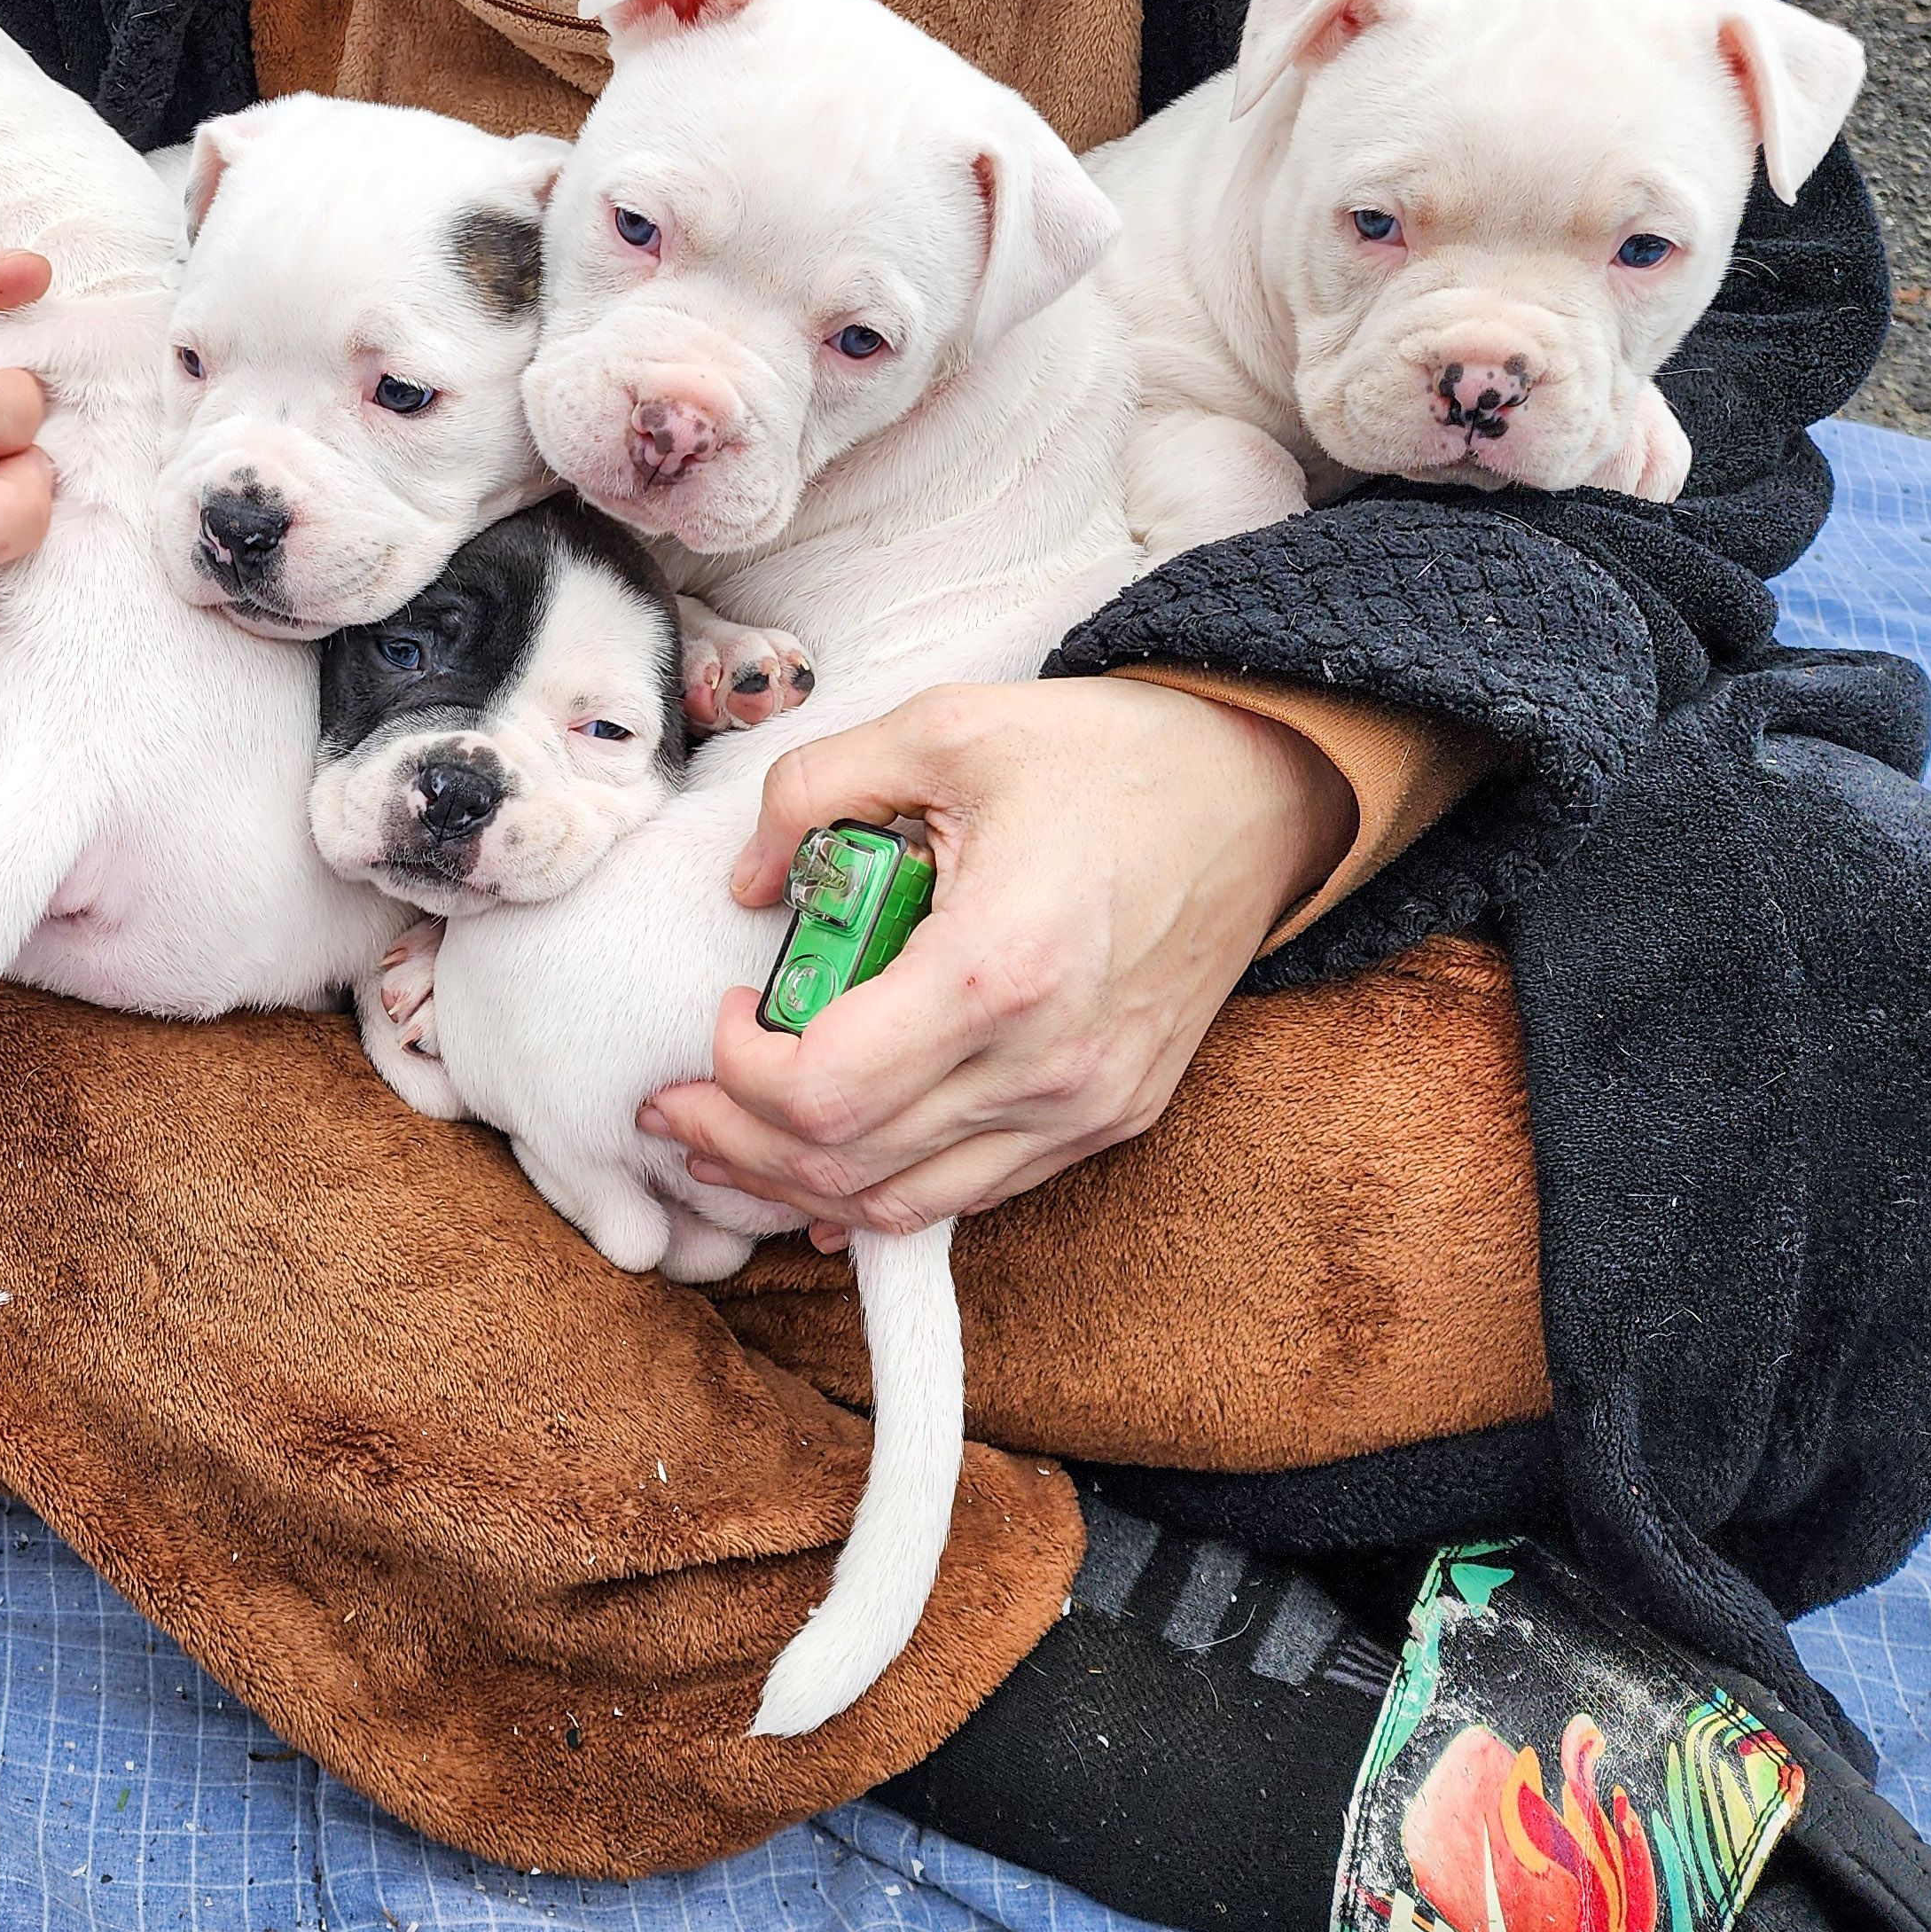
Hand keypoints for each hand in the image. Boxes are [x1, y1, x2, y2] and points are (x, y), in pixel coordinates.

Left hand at [638, 678, 1357, 1248]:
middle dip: (735, 1143)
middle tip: (669, 1105)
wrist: (1261, 796)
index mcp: (997, 969)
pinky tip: (819, 1177)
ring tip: (722, 1145)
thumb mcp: (944, 727)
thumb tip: (746, 883)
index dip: (737, 1072)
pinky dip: (880, 1196)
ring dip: (794, 1185)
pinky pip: (971, 1197)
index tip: (719, 1010)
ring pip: (900, 1204)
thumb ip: (816, 789)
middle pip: (845, 1163)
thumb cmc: (1107, 756)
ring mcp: (1084, 1108)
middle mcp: (1046, 1066)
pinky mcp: (1109, 1121)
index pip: (823, 1089)